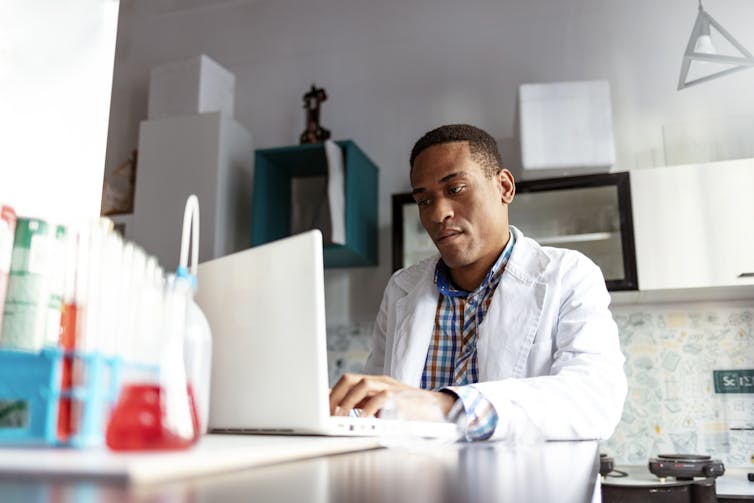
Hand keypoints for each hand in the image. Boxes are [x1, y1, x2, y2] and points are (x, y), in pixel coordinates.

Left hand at [329, 373, 456, 417]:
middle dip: (335, 396)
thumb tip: (337, 410)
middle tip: (327, 413)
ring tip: (339, 416)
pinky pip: (379, 398)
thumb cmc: (407, 410)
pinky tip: (360, 420)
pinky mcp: (400, 397)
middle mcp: (380, 381)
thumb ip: (363, 405)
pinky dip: (367, 409)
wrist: (437, 409)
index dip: (332, 392)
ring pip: (362, 385)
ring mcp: (390, 387)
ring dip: (347, 401)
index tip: (320, 407)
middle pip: (350, 379)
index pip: (347, 380)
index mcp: (374, 382)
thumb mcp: (381, 407)